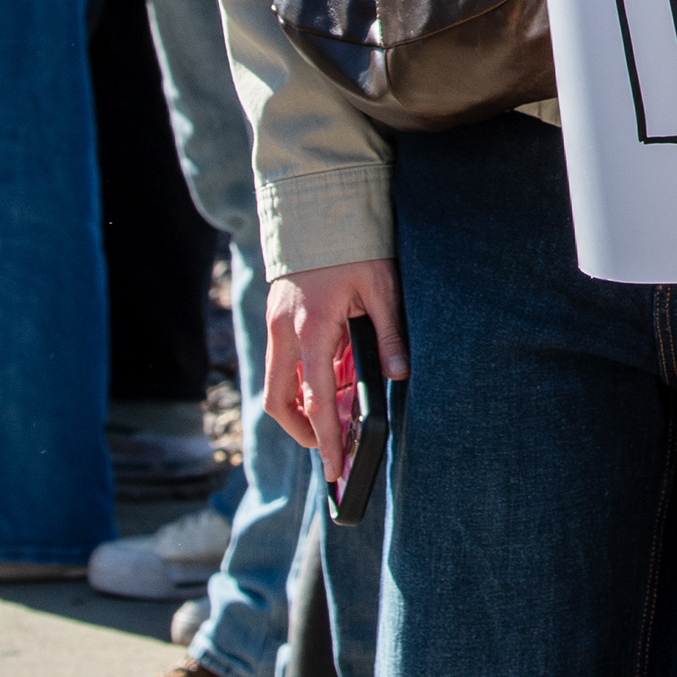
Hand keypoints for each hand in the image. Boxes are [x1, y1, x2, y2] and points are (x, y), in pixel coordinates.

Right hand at [263, 258, 407, 485]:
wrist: (319, 207)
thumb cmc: (353, 246)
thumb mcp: (381, 287)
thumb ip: (389, 333)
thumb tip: (399, 373)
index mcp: (312, 330)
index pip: (315, 400)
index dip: (325, 439)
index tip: (333, 468)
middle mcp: (285, 333)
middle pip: (280, 401)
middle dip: (302, 430)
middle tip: (330, 447)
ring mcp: (276, 325)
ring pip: (279, 383)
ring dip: (303, 403)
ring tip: (340, 410)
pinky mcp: (277, 316)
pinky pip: (286, 360)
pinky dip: (306, 376)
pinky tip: (336, 374)